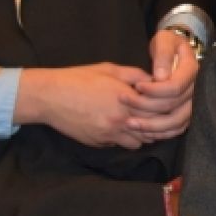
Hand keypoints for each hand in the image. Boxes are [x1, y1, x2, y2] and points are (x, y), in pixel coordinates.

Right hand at [16, 63, 153, 147]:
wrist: (50, 97)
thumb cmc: (79, 79)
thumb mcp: (110, 70)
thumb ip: (136, 75)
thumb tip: (155, 80)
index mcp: (126, 99)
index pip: (159, 110)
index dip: (165, 107)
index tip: (164, 103)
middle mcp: (121, 120)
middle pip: (153, 129)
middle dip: (159, 124)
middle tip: (158, 116)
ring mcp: (110, 134)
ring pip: (139, 142)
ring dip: (143, 134)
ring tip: (140, 123)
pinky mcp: (99, 143)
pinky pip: (120, 145)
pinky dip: (124, 139)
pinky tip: (120, 128)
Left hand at [122, 30, 199, 142]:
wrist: (176, 51)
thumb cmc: (169, 44)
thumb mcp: (165, 41)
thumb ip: (163, 55)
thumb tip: (161, 77)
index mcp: (192, 70)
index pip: (175, 87)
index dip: (154, 90)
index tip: (136, 86)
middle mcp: (196, 89)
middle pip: (174, 107)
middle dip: (146, 107)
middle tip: (124, 102)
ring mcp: (193, 103)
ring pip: (176, 123)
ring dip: (152, 126)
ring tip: (129, 123)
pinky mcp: (186, 113)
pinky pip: (176, 129)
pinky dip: (159, 133)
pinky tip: (142, 131)